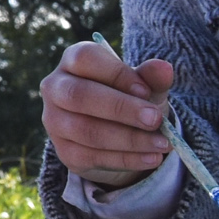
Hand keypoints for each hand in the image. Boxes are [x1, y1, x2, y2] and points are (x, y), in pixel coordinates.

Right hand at [41, 38, 177, 188]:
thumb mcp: (143, 87)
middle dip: (120, 108)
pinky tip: (151, 158)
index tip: (146, 91)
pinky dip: (127, 159)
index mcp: (72, 62)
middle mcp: (55, 88)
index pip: (85, 59)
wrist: (118, 135)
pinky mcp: (64, 151)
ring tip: (162, 143)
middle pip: (78, 95)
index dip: (116, 73)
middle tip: (155, 119)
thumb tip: (164, 68)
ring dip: (129, 139)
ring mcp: (54, 121)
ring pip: (86, 130)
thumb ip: (152, 78)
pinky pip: (92, 157)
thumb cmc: (129, 99)